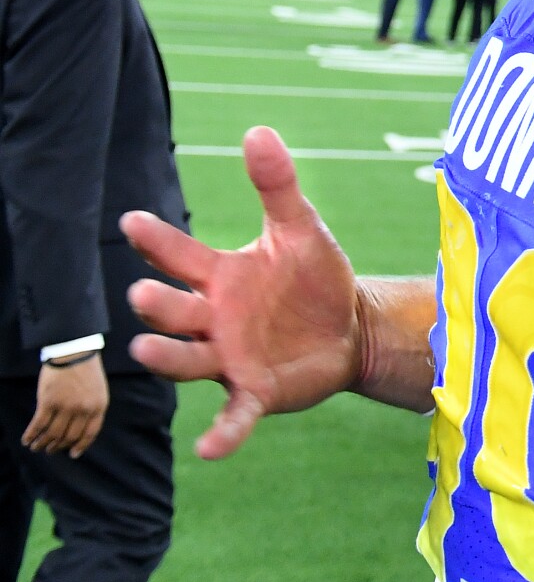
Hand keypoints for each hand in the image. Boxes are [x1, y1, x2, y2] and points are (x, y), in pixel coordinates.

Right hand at [23, 353, 108, 457]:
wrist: (73, 352)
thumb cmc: (86, 370)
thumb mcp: (98, 391)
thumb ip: (92, 409)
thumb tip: (80, 430)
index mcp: (99, 407)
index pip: (90, 433)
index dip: (81, 446)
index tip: (73, 454)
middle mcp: (83, 410)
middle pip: (69, 436)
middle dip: (58, 446)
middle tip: (50, 450)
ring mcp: (66, 407)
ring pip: (53, 434)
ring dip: (43, 443)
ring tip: (36, 447)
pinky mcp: (48, 402)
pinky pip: (38, 425)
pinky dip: (31, 435)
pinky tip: (27, 440)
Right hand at [121, 127, 364, 459]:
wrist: (352, 326)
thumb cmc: (314, 278)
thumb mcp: (300, 229)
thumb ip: (277, 186)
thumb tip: (258, 130)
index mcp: (219, 276)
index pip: (179, 256)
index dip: (157, 240)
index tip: (133, 220)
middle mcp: (213, 319)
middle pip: (175, 311)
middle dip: (158, 304)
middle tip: (143, 294)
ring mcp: (229, 358)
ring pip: (188, 361)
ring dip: (168, 358)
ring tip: (147, 349)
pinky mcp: (256, 393)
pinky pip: (232, 416)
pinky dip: (221, 433)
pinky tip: (208, 450)